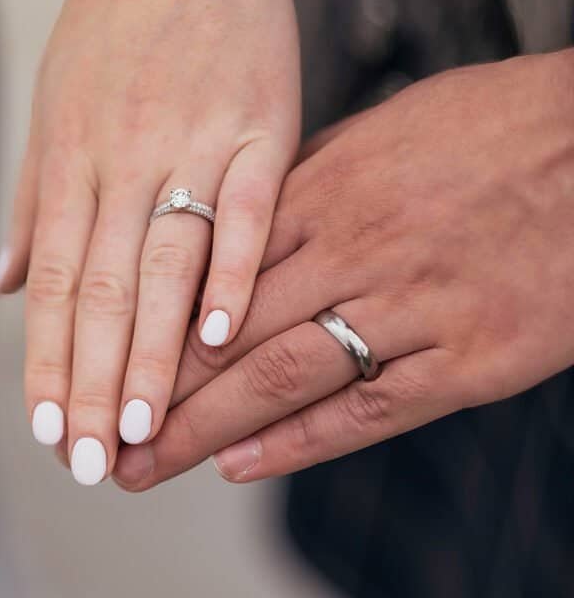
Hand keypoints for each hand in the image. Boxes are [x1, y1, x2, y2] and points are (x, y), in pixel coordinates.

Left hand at [0, 0, 299, 483]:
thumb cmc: (114, 29)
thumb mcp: (52, 107)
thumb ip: (32, 202)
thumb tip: (5, 285)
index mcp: (70, 162)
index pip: (56, 283)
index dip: (50, 362)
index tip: (51, 430)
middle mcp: (123, 162)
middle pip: (104, 292)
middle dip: (96, 385)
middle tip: (94, 461)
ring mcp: (195, 144)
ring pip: (166, 266)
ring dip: (154, 355)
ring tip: (148, 431)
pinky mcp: (263, 127)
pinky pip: (248, 210)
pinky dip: (234, 273)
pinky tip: (222, 339)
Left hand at [113, 48, 573, 489]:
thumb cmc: (494, 127)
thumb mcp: (382, 130)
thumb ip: (303, 182)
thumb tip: (234, 220)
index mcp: (325, 191)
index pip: (212, 276)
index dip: (149, 331)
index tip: (105, 365)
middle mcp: (356, 250)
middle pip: (230, 337)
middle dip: (157, 396)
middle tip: (104, 439)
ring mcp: (415, 307)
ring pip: (283, 378)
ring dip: (205, 432)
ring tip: (148, 467)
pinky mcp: (473, 359)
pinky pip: (368, 410)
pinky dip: (299, 444)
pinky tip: (240, 469)